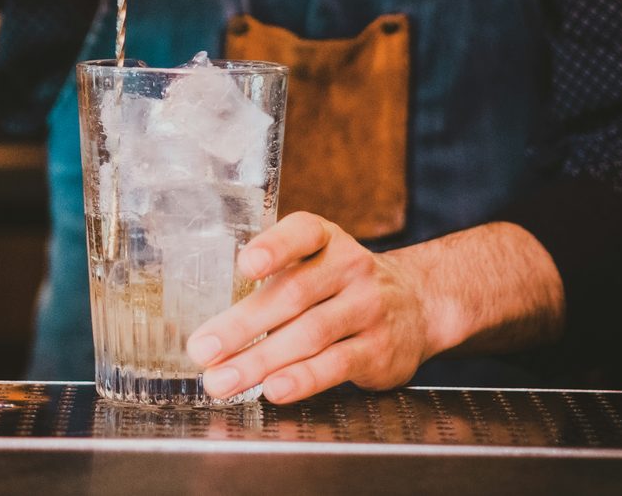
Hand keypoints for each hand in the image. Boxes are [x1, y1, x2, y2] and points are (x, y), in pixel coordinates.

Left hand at [185, 212, 433, 403]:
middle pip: (292, 295)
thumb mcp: (315, 265)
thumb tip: (212, 330)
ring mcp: (368, 308)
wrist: (419, 304)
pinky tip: (274, 388)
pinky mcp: (380, 350)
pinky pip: (337, 365)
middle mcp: (350, 268)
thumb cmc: (341, 286)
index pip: (302, 233)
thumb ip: (272, 284)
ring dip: (260, 360)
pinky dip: (303, 378)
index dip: (274, 248)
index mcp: (326, 239)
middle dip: (242, 326)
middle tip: (202, 349)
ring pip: (310, 334)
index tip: (245, 264)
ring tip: (222, 380)